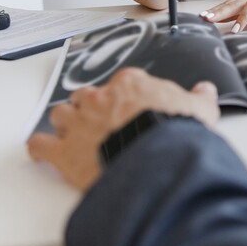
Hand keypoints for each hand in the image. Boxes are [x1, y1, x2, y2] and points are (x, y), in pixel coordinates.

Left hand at [27, 68, 219, 190]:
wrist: (155, 162)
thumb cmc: (174, 134)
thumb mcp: (200, 110)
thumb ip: (200, 98)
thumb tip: (205, 90)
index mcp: (131, 84)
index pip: (121, 82)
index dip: (124, 96)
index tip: (130, 106)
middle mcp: (100, 98)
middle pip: (85, 95)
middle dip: (90, 107)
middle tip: (102, 122)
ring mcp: (80, 123)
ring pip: (61, 114)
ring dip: (66, 123)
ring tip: (75, 134)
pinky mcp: (65, 152)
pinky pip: (41, 145)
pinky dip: (41, 148)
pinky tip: (45, 152)